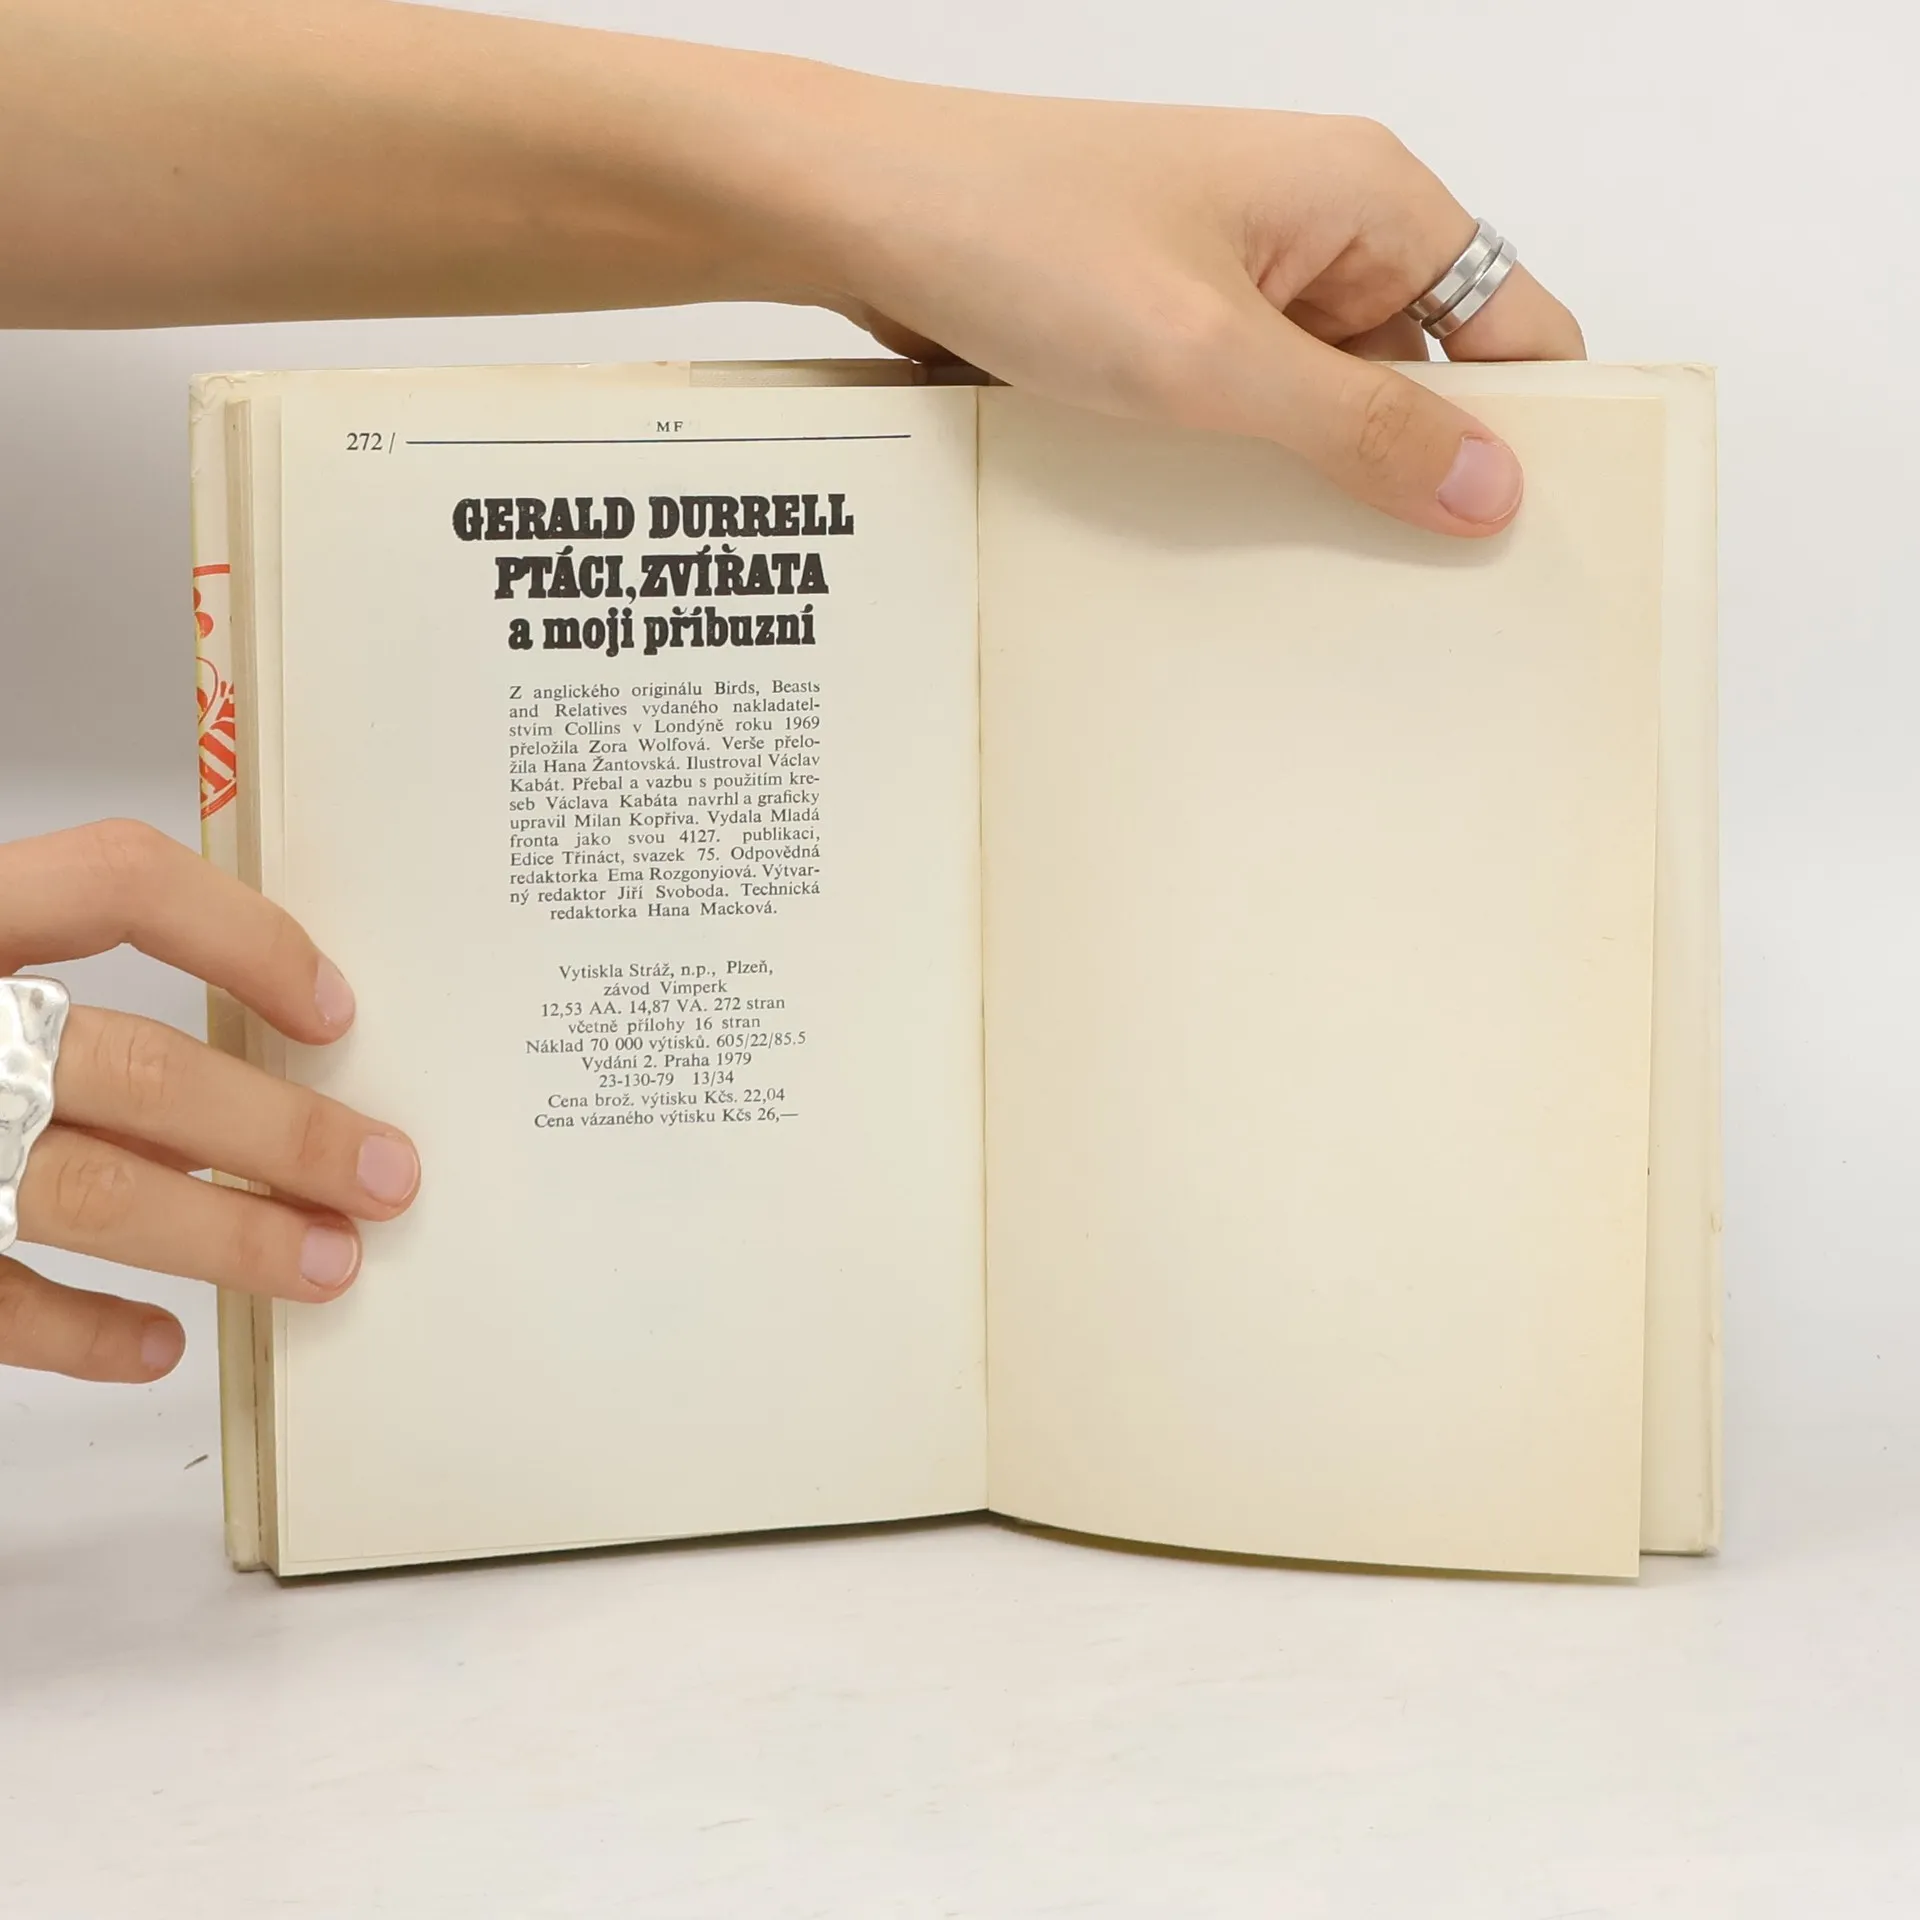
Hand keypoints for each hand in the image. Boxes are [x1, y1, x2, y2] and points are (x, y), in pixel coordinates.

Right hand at [0, 821, 418, 1382]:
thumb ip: (27, 956)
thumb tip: (217, 1038)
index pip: (112, 878)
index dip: (240, 934)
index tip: (333, 1005)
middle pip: (133, 1066)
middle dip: (280, 1130)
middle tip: (388, 1174)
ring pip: (86, 1190)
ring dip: (226, 1235)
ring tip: (327, 1265)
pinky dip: (79, 1332)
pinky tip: (157, 1347)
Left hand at [791, 88, 1581, 536]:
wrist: (864, 211)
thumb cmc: (1026, 236)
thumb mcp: (1213, 356)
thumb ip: (1359, 425)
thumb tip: (1491, 487)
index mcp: (1366, 197)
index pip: (1512, 319)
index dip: (1533, 425)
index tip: (1526, 537)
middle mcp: (1315, 229)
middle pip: (1422, 371)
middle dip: (1417, 473)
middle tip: (1416, 594)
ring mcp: (1235, 277)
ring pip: (1323, 401)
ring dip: (1318, 481)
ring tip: (1313, 581)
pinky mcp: (1166, 321)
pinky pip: (1242, 408)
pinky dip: (1243, 468)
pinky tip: (1226, 539)